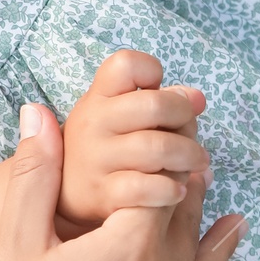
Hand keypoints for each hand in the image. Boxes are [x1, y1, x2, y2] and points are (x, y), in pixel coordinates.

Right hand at [0, 102, 245, 260]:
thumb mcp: (15, 238)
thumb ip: (34, 173)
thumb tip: (36, 112)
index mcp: (129, 246)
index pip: (161, 184)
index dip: (163, 154)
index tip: (168, 130)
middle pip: (185, 225)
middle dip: (190, 190)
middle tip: (197, 161)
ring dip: (219, 247)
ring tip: (236, 223)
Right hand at [57, 49, 209, 229]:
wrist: (62, 196)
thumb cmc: (104, 149)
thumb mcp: (118, 118)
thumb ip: (158, 102)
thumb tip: (197, 98)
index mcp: (98, 98)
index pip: (125, 64)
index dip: (151, 72)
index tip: (157, 92)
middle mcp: (92, 123)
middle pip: (154, 105)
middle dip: (185, 117)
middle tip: (192, 133)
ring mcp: (96, 158)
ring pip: (157, 147)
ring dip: (188, 156)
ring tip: (196, 164)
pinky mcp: (103, 193)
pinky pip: (146, 187)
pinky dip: (170, 189)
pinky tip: (177, 191)